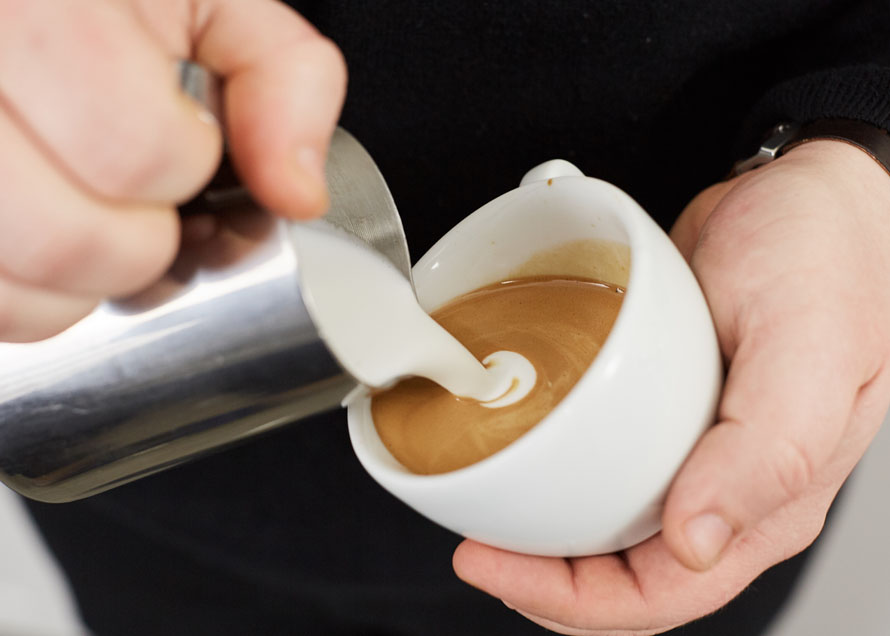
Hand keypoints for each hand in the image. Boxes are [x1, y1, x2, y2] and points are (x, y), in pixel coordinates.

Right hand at [0, 0, 345, 341]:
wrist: (29, 20)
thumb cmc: (104, 7)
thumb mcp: (208, 4)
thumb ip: (283, 74)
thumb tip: (297, 194)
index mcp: (42, 15)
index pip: (133, 149)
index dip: (180, 167)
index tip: (182, 144)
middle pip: (64, 241)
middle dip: (135, 246)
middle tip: (140, 204)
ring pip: (7, 289)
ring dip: (74, 285)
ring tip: (87, 223)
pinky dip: (22, 302)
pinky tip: (39, 242)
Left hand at [452, 139, 889, 633]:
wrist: (805, 192)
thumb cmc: (825, 261)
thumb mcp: (808, 351)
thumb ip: (766, 455)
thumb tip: (694, 543)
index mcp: (763, 501)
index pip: (657, 594)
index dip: (567, 600)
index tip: (489, 565)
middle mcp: (722, 486)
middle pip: (617, 575)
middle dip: (538, 578)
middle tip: (471, 544)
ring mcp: (687, 448)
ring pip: (602, 524)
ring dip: (539, 530)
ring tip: (483, 501)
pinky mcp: (657, 405)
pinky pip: (599, 458)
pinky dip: (550, 466)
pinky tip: (516, 444)